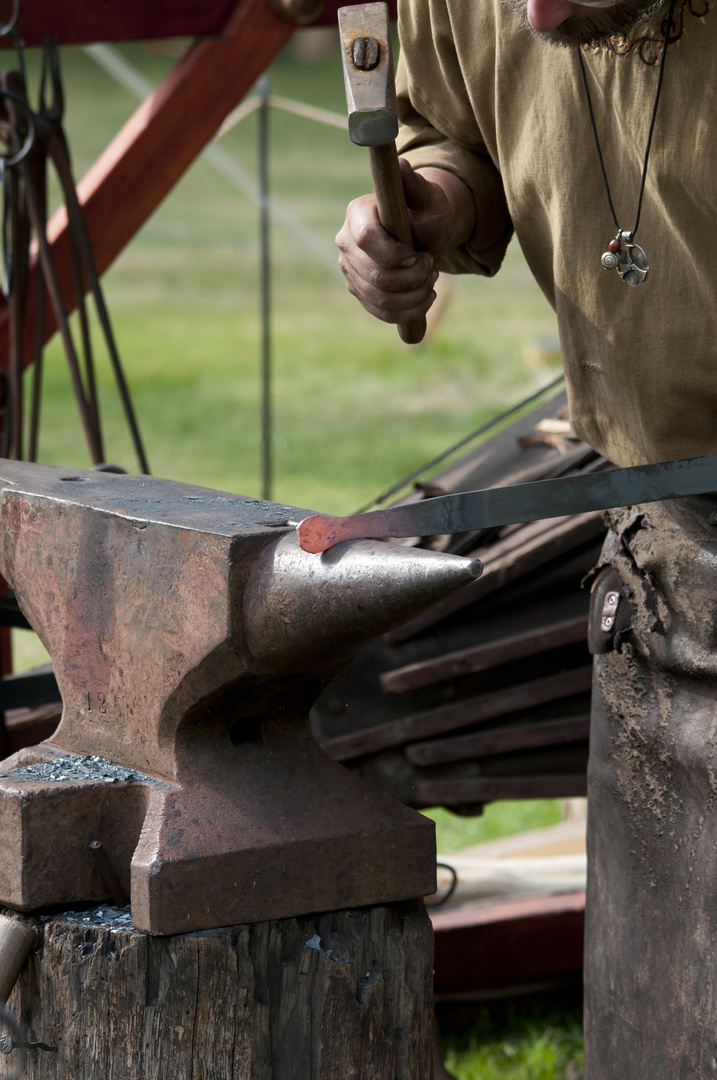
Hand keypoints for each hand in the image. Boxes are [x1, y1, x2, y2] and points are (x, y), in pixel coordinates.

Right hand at [336, 162, 473, 325]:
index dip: (394, 253)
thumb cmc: (427, 211)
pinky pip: (381, 312)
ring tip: (431, 280)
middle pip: (376, 276)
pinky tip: (424, 297)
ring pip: (381, 298)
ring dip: (415, 295)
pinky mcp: (359, 290)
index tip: (416, 253)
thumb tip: (401, 166)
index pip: (366, 239)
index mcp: (358, 213)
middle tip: (432, 267)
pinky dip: (408, 311)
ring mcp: (350, 269)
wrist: (424, 232)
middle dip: (413, 278)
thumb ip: (416, 186)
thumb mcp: (429, 198)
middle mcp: (346, 242)